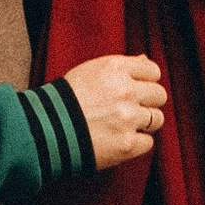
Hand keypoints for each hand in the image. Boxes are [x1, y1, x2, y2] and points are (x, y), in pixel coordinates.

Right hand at [61, 49, 169, 170]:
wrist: (46, 131)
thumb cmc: (65, 100)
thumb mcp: (90, 71)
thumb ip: (121, 66)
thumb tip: (145, 60)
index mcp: (115, 68)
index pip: (153, 72)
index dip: (146, 82)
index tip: (136, 90)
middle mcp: (125, 90)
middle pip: (159, 95)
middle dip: (148, 102)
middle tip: (131, 109)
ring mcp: (127, 118)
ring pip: (157, 119)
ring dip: (145, 123)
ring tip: (124, 126)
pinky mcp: (127, 144)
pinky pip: (148, 142)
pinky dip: (136, 143)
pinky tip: (119, 140)